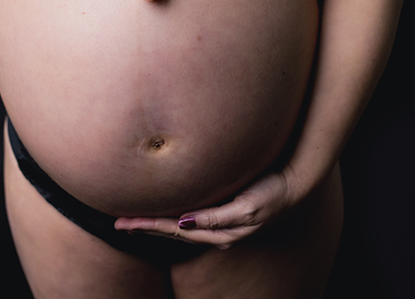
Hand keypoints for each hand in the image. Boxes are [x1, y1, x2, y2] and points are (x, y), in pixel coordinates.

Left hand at [115, 169, 307, 249]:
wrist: (295, 181)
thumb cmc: (272, 192)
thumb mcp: (246, 208)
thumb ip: (216, 218)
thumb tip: (184, 223)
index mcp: (219, 231)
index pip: (175, 230)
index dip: (149, 226)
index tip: (125, 223)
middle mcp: (217, 230)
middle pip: (173, 230)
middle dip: (147, 227)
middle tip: (119, 224)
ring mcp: (221, 221)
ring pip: (181, 225)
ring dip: (157, 223)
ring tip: (135, 221)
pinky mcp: (225, 209)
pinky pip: (192, 216)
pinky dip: (174, 217)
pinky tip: (167, 214)